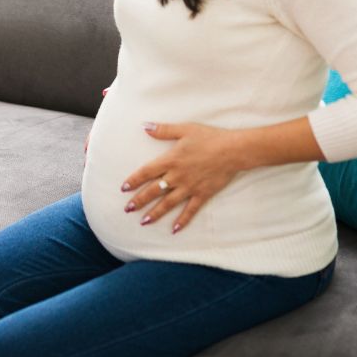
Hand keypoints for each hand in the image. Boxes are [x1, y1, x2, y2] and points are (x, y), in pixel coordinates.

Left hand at [120, 122, 247, 232]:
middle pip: (154, 191)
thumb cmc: (209, 137)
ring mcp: (189, 187)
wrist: (233, 150)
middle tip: (127, 209)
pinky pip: (190, 210)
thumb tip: (144, 126)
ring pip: (168, 203)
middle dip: (139, 201)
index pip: (146, 172)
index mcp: (170, 160)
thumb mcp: (184, 129)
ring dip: (155, 213)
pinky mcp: (203, 194)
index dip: (133, 181)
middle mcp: (177, 176)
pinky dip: (182, 220)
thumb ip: (163, 130)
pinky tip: (174, 230)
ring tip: (144, 222)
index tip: (123, 189)